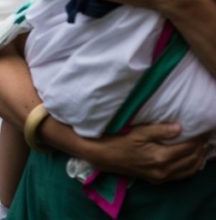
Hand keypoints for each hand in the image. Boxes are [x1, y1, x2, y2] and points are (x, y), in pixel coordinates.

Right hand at [75, 123, 209, 182]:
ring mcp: (160, 176)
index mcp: (160, 156)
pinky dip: (190, 169)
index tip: (204, 130)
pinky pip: (180, 176)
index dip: (198, 139)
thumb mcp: (138, 132)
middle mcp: (163, 169)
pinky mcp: (156, 179)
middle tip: (206, 137)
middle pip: (191, 160)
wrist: (102, 156)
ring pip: (188, 171)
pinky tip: (192, 162)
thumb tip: (180, 127)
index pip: (188, 148)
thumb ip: (159, 130)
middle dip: (201, 149)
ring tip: (203, 148)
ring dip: (198, 160)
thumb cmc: (118, 140)